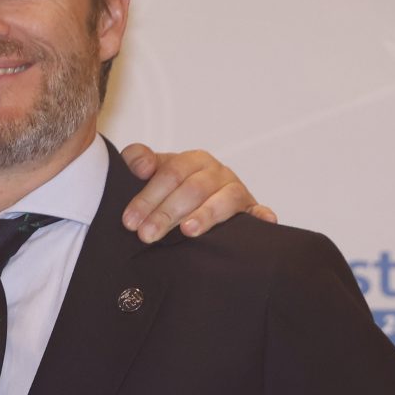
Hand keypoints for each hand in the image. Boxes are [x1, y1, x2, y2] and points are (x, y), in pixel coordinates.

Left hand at [115, 145, 278, 242]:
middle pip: (194, 189)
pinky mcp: (251, 210)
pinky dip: (262, 217)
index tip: (130, 220)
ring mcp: (236, 191)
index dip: (148, 197)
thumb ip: (138, 160)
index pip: (171, 174)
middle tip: (146, 234)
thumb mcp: (152, 170)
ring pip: (224, 200)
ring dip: (206, 215)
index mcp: (193, 160)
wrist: (198, 196)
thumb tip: (142, 166)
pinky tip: (263, 222)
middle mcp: (217, 173)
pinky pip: (258, 212)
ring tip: (187, 231)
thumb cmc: (172, 186)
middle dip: (167, 213)